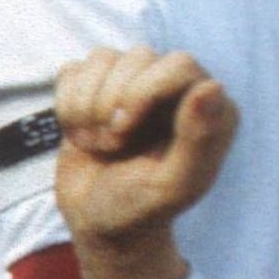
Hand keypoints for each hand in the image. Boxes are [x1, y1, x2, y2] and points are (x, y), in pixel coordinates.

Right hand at [52, 45, 228, 278]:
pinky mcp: (95, 89)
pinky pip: (73, 70)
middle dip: (110, 102)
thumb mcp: (173, 184)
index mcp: (209, 108)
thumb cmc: (141, 207)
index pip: (178, 64)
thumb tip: (212, 85)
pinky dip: (66, 103)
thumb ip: (199, 138)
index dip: (141, 91)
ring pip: (103, 58)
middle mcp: (175, 89)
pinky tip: (78, 132)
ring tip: (96, 142)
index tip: (123, 131)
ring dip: (85, 105)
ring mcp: (133, 85)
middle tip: (110, 144)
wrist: (98, 221)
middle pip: (137, 56)